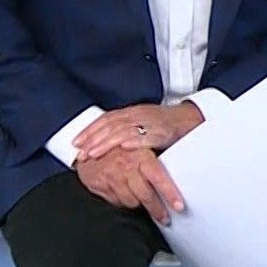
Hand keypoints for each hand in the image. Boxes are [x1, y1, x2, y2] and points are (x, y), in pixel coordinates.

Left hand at [73, 102, 203, 161]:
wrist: (190, 119)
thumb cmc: (166, 124)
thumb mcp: (142, 123)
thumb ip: (125, 129)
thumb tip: (105, 142)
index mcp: (131, 112)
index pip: (105, 119)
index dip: (89, 130)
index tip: (76, 142)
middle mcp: (137, 115)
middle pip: (109, 125)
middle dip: (92, 139)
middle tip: (80, 152)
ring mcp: (149, 122)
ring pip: (122, 131)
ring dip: (106, 143)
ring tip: (94, 153)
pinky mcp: (162, 131)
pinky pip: (146, 136)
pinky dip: (133, 142)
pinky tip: (123, 148)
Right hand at [75, 146, 185, 224]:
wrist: (90, 145)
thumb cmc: (120, 148)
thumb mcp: (140, 149)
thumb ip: (154, 164)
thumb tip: (174, 180)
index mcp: (140, 156)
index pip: (158, 178)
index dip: (169, 194)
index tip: (179, 206)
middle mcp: (126, 167)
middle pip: (146, 196)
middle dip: (157, 210)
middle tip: (164, 218)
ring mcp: (113, 177)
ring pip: (131, 202)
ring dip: (138, 203)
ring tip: (140, 199)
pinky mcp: (101, 185)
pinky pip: (117, 202)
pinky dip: (122, 200)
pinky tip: (123, 193)